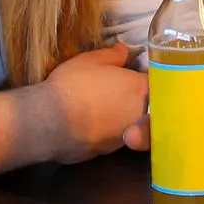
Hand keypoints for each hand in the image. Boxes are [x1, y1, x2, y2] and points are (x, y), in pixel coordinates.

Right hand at [32, 43, 148, 164]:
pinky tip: (89, 125)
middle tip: (113, 94)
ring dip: (120, 117)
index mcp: (140, 89)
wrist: (49, 121)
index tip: (130, 78)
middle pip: (147, 107)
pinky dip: (106, 132)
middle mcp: (139, 115)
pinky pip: (113, 138)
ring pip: (130, 124)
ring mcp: (125, 136)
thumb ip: (113, 55)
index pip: (154, 83)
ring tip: (98, 109)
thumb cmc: (73, 84)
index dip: (142, 80)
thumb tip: (124, 51)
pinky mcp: (109, 153)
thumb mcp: (91, 60)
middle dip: (134, 101)